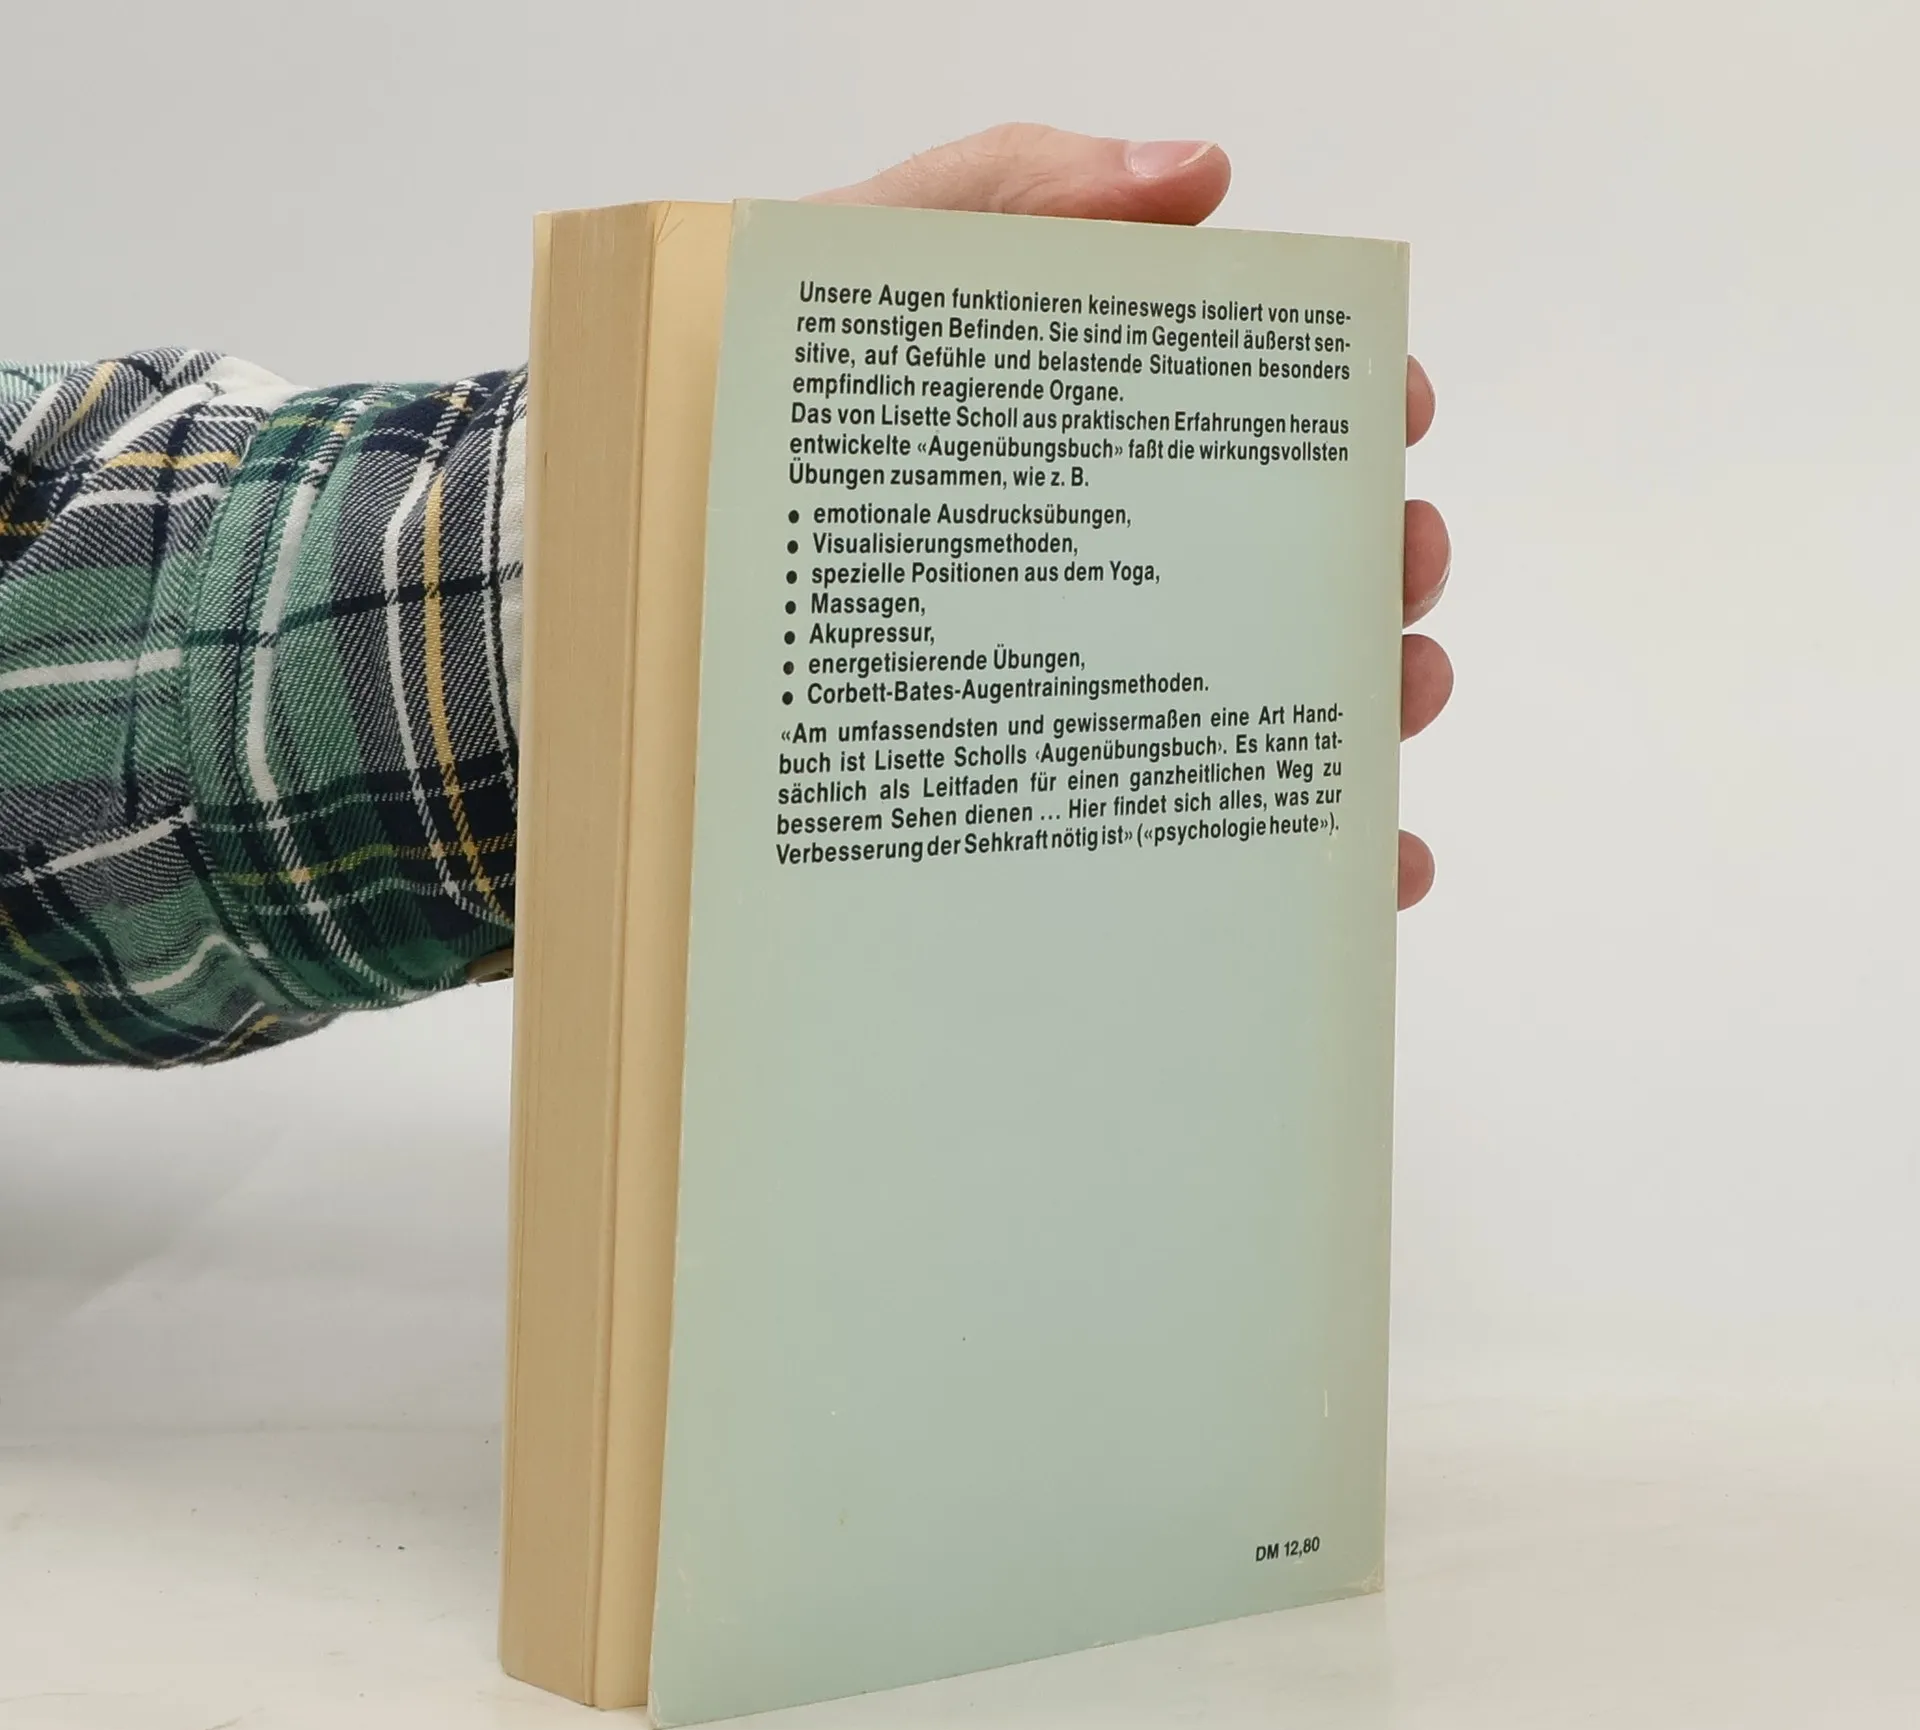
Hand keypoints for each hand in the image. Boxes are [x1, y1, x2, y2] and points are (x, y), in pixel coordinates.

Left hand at [812, 124, 1453, 909]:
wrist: (617, 598)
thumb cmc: (743, 426)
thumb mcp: (856, 275)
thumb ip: (1004, 199)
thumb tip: (1198, 172)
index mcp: (1081, 445)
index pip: (1247, 418)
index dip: (1342, 406)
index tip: (1387, 407)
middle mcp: (1106, 571)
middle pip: (1288, 566)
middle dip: (1377, 561)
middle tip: (1392, 568)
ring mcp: (1086, 695)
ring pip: (1273, 705)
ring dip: (1371, 703)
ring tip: (1392, 703)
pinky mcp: (1052, 812)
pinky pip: (1201, 842)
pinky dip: (1313, 859)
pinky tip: (1372, 868)